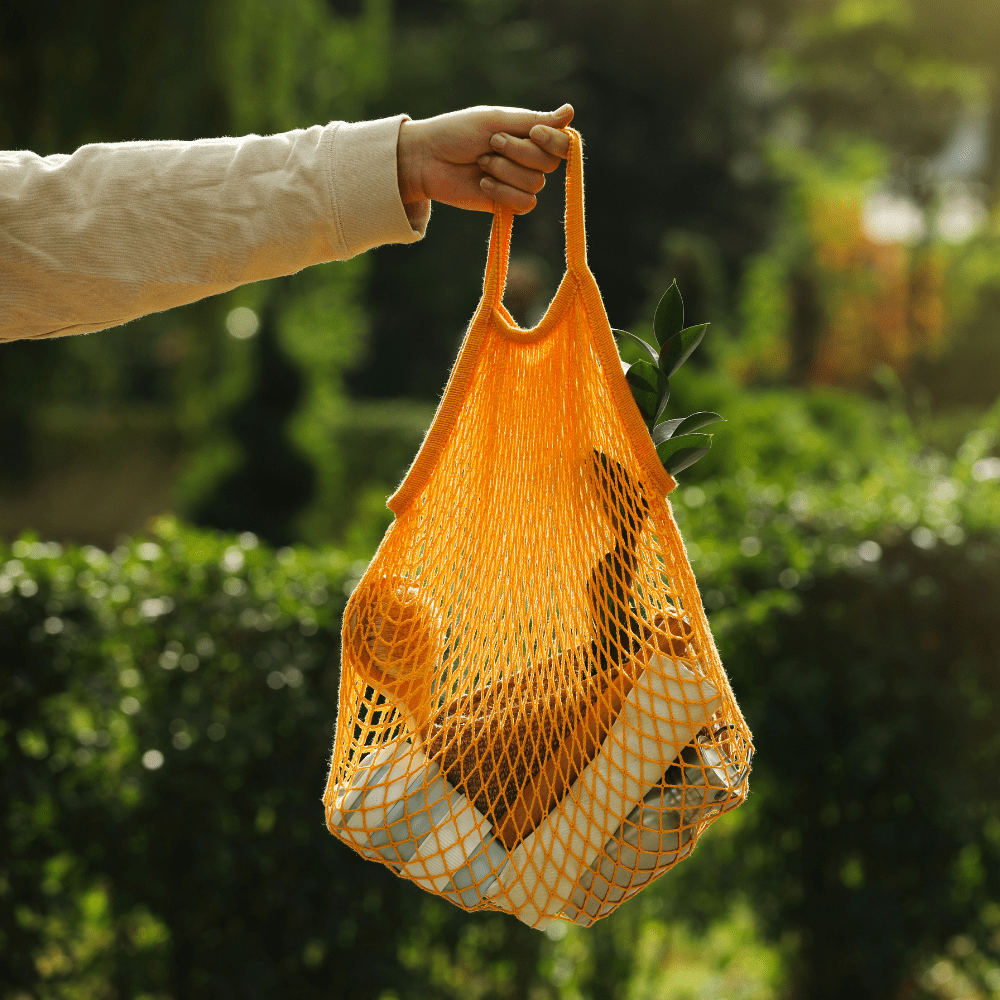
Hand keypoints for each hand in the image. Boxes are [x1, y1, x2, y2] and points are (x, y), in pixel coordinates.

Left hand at [397, 104, 573, 214]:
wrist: (427, 159)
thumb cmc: (457, 132)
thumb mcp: (497, 120)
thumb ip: (533, 121)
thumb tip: (571, 112)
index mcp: (528, 135)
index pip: (562, 144)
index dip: (554, 142)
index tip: (533, 133)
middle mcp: (527, 160)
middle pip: (549, 164)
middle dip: (519, 153)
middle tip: (491, 144)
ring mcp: (517, 183)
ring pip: (535, 185)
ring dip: (505, 171)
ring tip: (481, 163)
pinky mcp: (506, 204)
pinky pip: (524, 204)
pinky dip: (503, 193)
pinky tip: (483, 184)